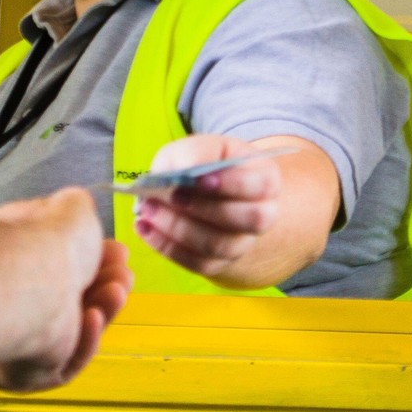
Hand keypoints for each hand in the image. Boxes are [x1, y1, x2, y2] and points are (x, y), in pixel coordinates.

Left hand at [0, 188, 132, 392]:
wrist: (27, 280)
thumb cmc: (43, 242)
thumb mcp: (71, 207)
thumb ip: (77, 209)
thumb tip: (77, 206)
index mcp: (16, 256)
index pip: (59, 263)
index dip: (94, 257)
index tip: (118, 251)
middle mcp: (13, 296)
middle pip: (71, 297)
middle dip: (105, 283)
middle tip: (123, 273)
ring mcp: (17, 335)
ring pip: (72, 330)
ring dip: (102, 308)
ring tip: (117, 290)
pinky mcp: (26, 372)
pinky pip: (66, 361)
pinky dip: (85, 339)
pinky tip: (92, 317)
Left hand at [133, 133, 335, 287]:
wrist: (202, 195)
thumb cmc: (203, 165)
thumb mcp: (200, 148)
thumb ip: (193, 153)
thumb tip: (182, 171)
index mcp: (266, 180)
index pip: (260, 185)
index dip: (230, 184)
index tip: (197, 178)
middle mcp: (263, 215)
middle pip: (246, 220)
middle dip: (202, 208)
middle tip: (166, 194)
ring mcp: (243, 243)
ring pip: (218, 245)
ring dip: (178, 229)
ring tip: (148, 210)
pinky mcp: (220, 262)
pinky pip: (198, 263)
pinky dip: (168, 247)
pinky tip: (146, 228)